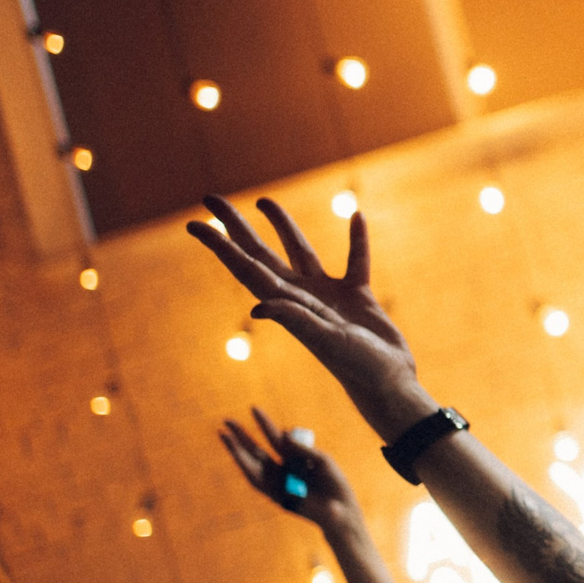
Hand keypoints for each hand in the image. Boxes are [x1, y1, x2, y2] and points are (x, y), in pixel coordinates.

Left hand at [189, 198, 429, 440]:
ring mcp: (327, 295)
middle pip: (261, 253)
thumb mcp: (324, 341)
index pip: (245, 268)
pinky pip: (355, 260)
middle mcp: (300, 296)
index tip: (195, 224)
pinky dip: (356, 240)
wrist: (388, 383)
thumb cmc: (356, 367)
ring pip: (300, 251)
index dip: (220, 246)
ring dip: (283, 226)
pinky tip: (356, 217)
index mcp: (287, 305)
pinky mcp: (356, 296)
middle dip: (236, 227)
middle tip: (211, 199)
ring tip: (264, 201)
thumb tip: (257, 307)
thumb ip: (296, 320)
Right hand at [219, 408, 356, 526]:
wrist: (340, 510)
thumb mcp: (321, 461)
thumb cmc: (334, 484)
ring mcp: (277, 482)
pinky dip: (247, 467)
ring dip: (237, 450)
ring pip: (251, 463)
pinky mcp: (274, 495)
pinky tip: (237, 455)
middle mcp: (282, 469)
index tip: (254, 408)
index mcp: (293, 458)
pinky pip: (257, 480)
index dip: (265, 424)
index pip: (275, 438)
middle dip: (242, 436)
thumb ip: (303, 449)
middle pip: (257, 449)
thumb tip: (283, 434)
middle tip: (226, 420)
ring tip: (224, 435)